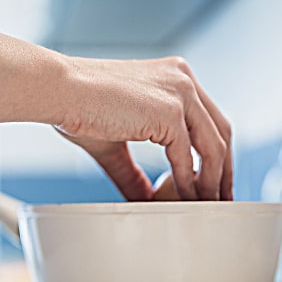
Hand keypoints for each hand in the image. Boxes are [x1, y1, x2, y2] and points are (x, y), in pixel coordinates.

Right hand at [55, 56, 232, 200]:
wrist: (57, 89)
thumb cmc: (76, 105)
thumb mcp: (116, 141)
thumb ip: (134, 171)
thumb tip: (144, 198)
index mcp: (173, 77)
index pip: (209, 118)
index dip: (216, 153)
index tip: (214, 180)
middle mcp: (182, 79)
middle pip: (221, 130)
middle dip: (223, 169)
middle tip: (221, 197)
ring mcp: (180, 92)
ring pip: (213, 144)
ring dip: (212, 180)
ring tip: (208, 205)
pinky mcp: (169, 110)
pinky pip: (187, 155)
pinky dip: (188, 181)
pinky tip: (185, 199)